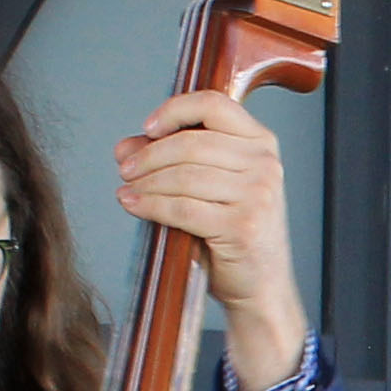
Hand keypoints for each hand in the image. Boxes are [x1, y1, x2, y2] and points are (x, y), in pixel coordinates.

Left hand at [115, 89, 307, 390]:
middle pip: (190, 142)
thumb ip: (171, 160)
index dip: (174, 110)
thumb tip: (126, 146)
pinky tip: (132, 205)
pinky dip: (149, 205)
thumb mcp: (208, 187)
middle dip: (148, 156)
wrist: (262, 287)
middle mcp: (265, 165)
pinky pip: (181, 207)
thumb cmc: (235, 234)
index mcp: (262, 144)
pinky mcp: (241, 226)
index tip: (148, 128)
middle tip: (125, 169)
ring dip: (145, 182)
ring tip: (127, 189)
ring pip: (182, 175)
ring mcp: (257, 196)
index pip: (213, 104)